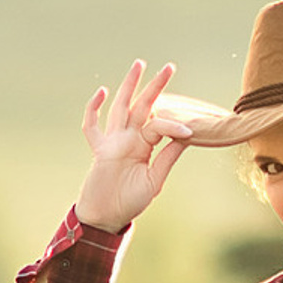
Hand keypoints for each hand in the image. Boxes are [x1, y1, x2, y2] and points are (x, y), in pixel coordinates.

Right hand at [75, 60, 190, 232]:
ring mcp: (113, 142)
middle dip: (154, 86)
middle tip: (169, 67)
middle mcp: (129, 139)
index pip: (158, 125)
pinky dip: (94, 109)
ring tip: (139, 65)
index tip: (190, 132)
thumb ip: (167, 157)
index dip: (172, 125)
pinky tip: (102, 92)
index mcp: (145, 146)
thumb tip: (186, 136)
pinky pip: (92, 127)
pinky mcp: (98, 150)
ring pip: (121, 108)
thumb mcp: (155, 180)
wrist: (106, 217)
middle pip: (142, 106)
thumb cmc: (130, 202)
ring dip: (129, 86)